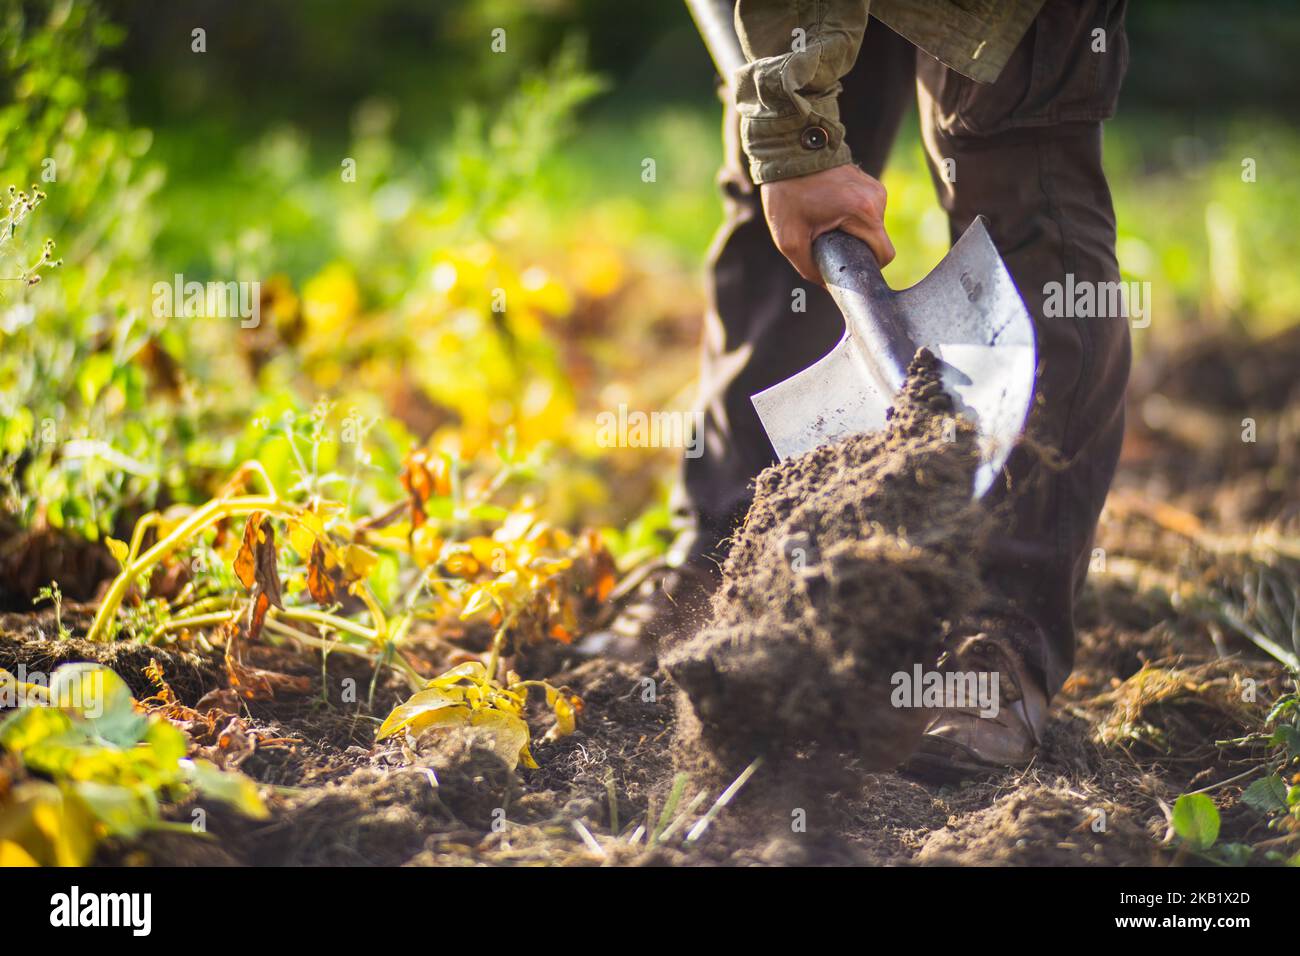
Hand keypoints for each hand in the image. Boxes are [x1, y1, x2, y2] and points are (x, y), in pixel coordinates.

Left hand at [759, 164, 894, 284]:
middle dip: (856, 250)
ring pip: (873, 228)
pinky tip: (830, 212)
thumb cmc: (787, 193)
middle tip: (828, 245)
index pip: (884, 255)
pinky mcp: (870, 183)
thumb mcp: (790, 240)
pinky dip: (853, 219)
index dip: (867, 268)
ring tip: (825, 224)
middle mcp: (876, 199)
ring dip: (853, 233)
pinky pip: (868, 213)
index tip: (847, 267)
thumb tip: (827, 286)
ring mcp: (875, 188)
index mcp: (864, 212)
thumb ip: (809, 269)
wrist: (788, 151)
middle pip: (878, 242)